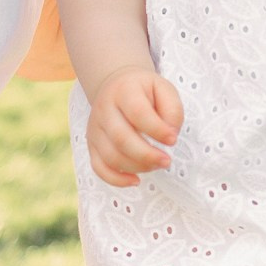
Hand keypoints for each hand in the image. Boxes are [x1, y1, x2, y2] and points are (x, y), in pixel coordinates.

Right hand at [89, 65, 182, 185]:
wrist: (116, 86)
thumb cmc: (144, 91)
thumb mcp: (164, 89)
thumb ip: (172, 110)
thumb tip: (170, 136)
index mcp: (124, 90)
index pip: (138, 112)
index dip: (157, 130)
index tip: (173, 139)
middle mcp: (104, 109)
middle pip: (121, 138)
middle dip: (147, 155)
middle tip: (166, 161)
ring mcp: (95, 128)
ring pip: (111, 156)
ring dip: (137, 167)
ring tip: (156, 164)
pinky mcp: (92, 145)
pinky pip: (99, 168)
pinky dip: (117, 180)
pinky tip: (136, 180)